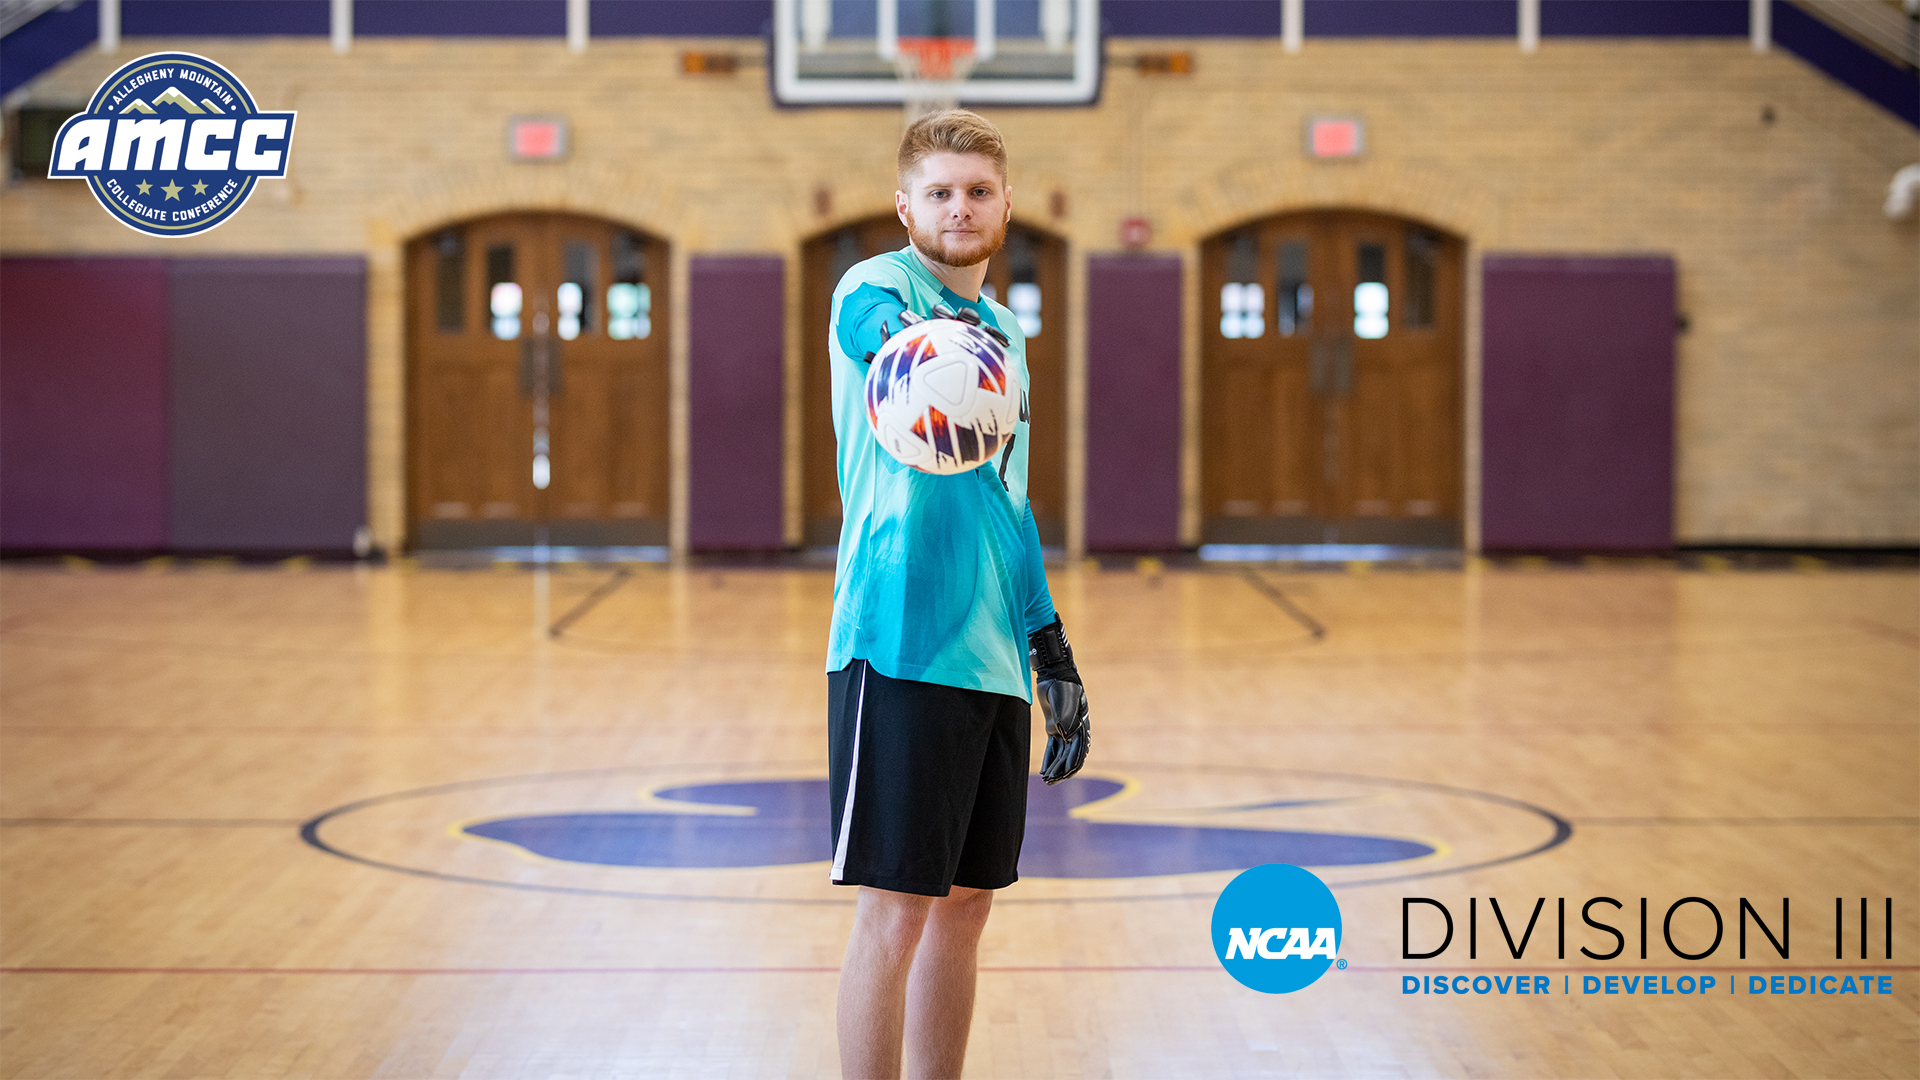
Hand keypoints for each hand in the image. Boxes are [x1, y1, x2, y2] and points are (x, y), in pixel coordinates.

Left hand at [1028, 620, 1088, 783]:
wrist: (1054, 673)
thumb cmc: (1061, 685)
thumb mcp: (1062, 699)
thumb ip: (1064, 716)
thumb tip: (1064, 735)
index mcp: (1080, 724)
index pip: (1078, 749)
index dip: (1072, 763)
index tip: (1064, 775)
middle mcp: (1074, 729)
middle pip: (1069, 755)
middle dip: (1061, 770)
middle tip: (1051, 782)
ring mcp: (1064, 729)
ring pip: (1061, 753)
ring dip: (1055, 767)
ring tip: (1047, 780)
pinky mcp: (1053, 726)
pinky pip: (1053, 747)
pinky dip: (1049, 758)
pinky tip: (1044, 770)